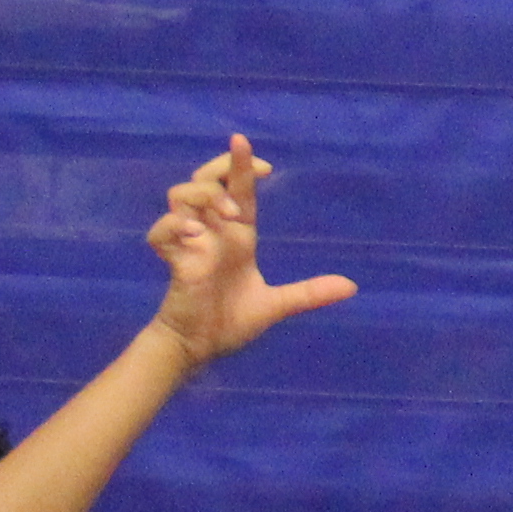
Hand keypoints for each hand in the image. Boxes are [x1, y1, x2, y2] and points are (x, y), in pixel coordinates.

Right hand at [140, 137, 359, 371]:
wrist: (201, 347)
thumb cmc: (230, 321)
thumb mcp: (276, 305)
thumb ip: (310, 292)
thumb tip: (352, 287)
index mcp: (237, 236)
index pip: (238, 191)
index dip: (243, 167)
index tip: (266, 163)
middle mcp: (212, 232)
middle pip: (205, 180)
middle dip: (221, 169)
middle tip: (248, 179)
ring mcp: (190, 244)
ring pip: (180, 194)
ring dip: (205, 195)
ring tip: (229, 216)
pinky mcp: (173, 261)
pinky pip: (160, 232)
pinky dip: (174, 226)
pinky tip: (195, 235)